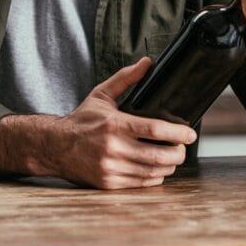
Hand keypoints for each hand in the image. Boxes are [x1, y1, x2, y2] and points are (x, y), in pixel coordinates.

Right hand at [0, 57, 197, 189]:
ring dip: (169, 166)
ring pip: (152, 172)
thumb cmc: (82, 119)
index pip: (154, 130)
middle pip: (158, 155)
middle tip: (183, 147)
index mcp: (114, 124)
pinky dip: (154, 176)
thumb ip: (126, 78)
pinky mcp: (108, 183)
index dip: (177, 133)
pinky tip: (157, 169)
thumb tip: (147, 62)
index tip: (190, 134)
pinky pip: (140, 183)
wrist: (55, 146)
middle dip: (178, 153)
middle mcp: (113, 148)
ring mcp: (111, 168)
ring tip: (173, 157)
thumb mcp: (102, 94)